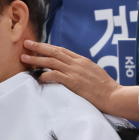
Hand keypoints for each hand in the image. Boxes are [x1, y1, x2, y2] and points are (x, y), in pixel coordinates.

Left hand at [22, 40, 138, 120]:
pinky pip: (54, 75)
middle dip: (39, 47)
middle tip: (27, 43)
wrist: (114, 96)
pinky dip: (44, 75)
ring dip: (36, 59)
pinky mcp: (73, 81)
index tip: (40, 46)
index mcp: (83, 60)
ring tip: (24, 57)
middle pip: (54, 51)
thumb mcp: (96, 74)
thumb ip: (85, 71)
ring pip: (51, 61)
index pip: (63, 50)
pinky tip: (37, 77)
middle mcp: (77, 63)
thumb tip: (78, 73)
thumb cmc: (107, 89)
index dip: (50, 47)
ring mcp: (75, 71)